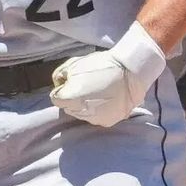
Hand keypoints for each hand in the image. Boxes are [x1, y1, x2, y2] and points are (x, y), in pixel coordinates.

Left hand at [49, 23, 166, 127]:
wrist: (130, 72)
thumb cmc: (101, 65)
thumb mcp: (74, 63)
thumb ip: (60, 75)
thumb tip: (58, 85)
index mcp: (70, 97)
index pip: (56, 99)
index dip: (62, 89)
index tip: (72, 82)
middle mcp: (80, 112)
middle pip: (68, 107)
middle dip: (73, 98)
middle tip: (86, 85)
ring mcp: (94, 119)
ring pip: (81, 114)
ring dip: (85, 106)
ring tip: (98, 92)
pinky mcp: (107, 122)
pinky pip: (96, 117)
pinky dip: (98, 111)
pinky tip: (106, 100)